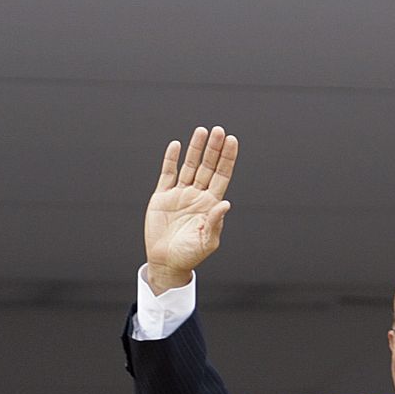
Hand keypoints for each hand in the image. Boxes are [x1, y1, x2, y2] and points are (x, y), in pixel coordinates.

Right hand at [144, 126, 237, 293]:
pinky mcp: (162, 196)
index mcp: (210, 204)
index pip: (221, 175)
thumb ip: (216, 222)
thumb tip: (225, 204)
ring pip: (189, 166)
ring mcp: (180, 194)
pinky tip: (176, 146)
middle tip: (218, 130)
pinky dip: (171, 160)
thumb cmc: (189, 255)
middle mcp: (197, 195)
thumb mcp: (207, 242)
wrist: (165, 262)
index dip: (227, 158)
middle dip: (213, 148)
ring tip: (201, 131)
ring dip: (195, 149)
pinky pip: (167, 173)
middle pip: (207, 166)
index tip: (232, 140)